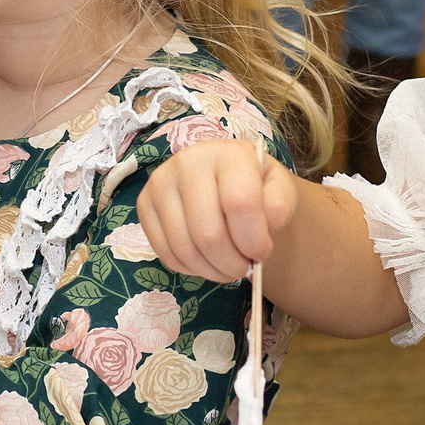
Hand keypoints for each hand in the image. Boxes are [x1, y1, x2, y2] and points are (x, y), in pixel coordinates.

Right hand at [134, 137, 296, 282]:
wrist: (226, 179)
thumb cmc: (256, 186)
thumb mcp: (279, 189)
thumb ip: (280, 204)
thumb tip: (267, 223)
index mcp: (227, 153)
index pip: (239, 203)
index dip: (253, 240)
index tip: (262, 253)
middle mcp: (187, 162)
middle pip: (208, 232)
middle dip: (231, 263)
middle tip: (244, 269)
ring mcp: (160, 183)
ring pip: (184, 247)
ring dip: (211, 270)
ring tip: (227, 268)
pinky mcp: (143, 205)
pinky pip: (165, 252)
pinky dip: (189, 268)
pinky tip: (205, 262)